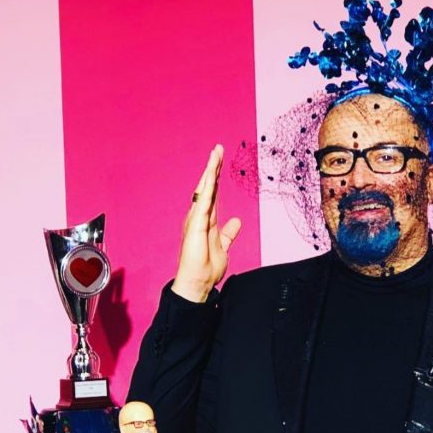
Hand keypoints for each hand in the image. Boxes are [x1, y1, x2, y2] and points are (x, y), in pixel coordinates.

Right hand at [171, 145, 240, 301]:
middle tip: (218, 149)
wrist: (197, 284)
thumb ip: (228, 233)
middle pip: (207, 187)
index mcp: (206, 220)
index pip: (212, 194)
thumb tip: (237, 221)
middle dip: (213, 168)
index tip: (220, 161)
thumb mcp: (224, 246)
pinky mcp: (195, 224)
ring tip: (216, 153)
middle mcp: (199, 216)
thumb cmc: (206, 268)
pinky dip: (207, 187)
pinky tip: (211, 174)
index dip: (216, 178)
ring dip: (210, 171)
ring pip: (204, 189)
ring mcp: (196, 219)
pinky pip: (203, 201)